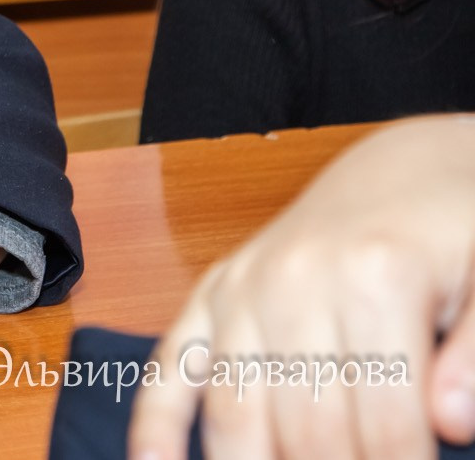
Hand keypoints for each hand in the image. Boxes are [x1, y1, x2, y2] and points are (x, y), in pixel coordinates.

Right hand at [130, 116, 474, 458]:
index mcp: (375, 276)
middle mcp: (293, 282)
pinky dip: (154, 424)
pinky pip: (170, 365)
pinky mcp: (211, 293)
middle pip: (310, 431)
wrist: (407, 168)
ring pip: (236, 409)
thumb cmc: (458, 231)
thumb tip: (451, 424)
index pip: (388, 426)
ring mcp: (242, 289)